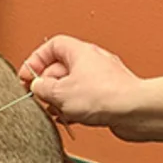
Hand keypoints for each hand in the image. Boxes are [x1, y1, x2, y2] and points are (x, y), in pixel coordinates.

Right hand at [17, 36, 162, 147]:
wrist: (135, 111)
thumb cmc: (105, 96)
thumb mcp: (59, 92)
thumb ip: (41, 87)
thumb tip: (36, 87)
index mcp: (80, 51)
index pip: (51, 45)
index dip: (36, 59)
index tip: (27, 76)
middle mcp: (92, 60)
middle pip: (60, 66)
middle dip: (47, 83)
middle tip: (39, 96)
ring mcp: (102, 78)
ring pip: (72, 84)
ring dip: (60, 98)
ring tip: (55, 109)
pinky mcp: (109, 95)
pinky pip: (85, 97)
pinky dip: (74, 106)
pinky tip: (70, 117)